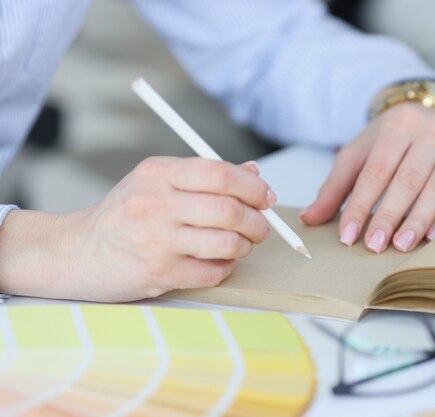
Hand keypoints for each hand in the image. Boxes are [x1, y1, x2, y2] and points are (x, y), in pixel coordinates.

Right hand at [0, 157, 272, 301]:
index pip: (221, 173)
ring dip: (245, 247)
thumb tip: (253, 171)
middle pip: (230, 211)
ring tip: (241, 245)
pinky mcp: (158, 273)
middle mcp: (156, 203)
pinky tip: (218, 263)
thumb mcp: (156, 182)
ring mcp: (157, 240)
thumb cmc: (122, 215)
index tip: (266, 197)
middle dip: (258, 222)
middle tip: (262, 228)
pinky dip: (225, 269)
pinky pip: (212, 272)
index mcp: (158, 173)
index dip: (254, 187)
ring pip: (227, 243)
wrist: (74, 252)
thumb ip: (204, 176)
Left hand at [300, 103, 434, 252]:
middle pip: (408, 180)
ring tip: (401, 245)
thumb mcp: (357, 155)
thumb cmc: (387, 140)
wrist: (425, 115)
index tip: (348, 235)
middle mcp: (431, 133)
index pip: (376, 171)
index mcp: (397, 126)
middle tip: (374, 245)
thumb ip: (334, 188)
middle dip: (390, 216)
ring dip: (418, 221)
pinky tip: (430, 236)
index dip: (361, 205)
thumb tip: (310, 219)